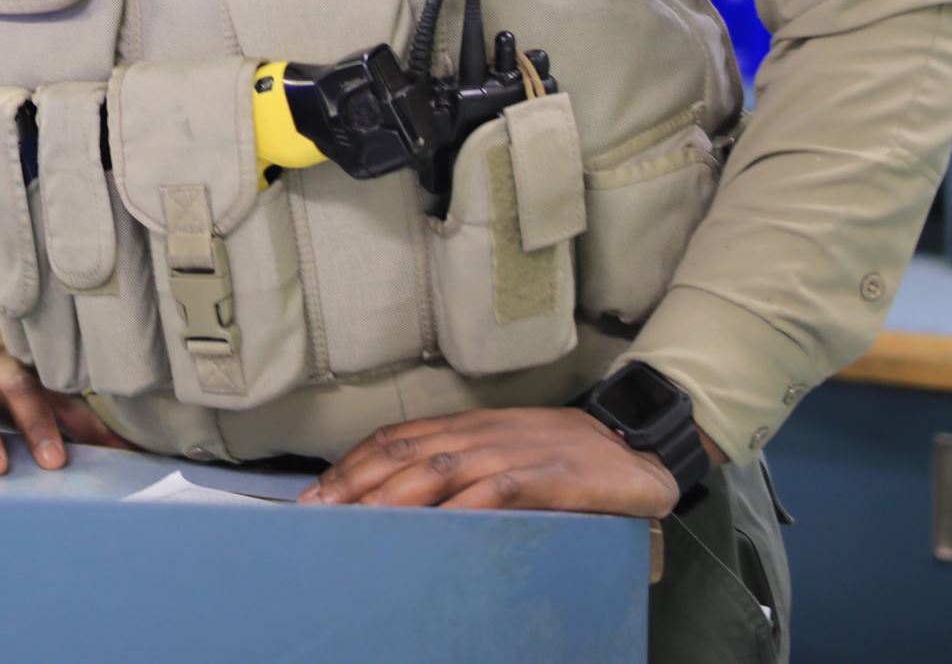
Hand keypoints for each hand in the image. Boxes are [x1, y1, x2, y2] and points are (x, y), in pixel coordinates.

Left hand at [298, 407, 689, 515]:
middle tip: (320, 511)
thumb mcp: (503, 455)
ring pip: (442, 469)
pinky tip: (440, 524)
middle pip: (406, 453)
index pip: (396, 439)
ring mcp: (515, 452)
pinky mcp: (550, 476)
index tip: (317, 493)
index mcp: (467, 428)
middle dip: (358, 482)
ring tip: (360, 519)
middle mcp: (482, 434)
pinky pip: (500, 490)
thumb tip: (403, 501)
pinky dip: (467, 505)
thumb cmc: (562, 456)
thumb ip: (461, 470)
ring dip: (395, 495)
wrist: (634, 446)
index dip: (353, 464)